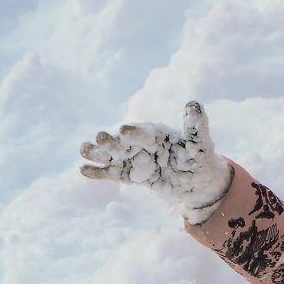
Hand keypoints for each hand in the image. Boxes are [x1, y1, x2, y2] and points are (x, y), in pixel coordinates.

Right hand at [80, 101, 231, 223]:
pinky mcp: (131, 175)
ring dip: (98, 153)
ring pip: (113, 156)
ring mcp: (134, 159)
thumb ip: (196, 126)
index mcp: (156, 133)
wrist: (199, 181)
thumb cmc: (200, 157)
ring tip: (84, 150)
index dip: (134, 131)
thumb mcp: (200, 143)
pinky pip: (113, 173)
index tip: (124, 130)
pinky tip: (83, 169)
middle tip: (100, 138)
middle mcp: (141, 144)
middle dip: (112, 141)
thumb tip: (193, 103)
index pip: (143, 131)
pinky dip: (99, 172)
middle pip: (123, 142)